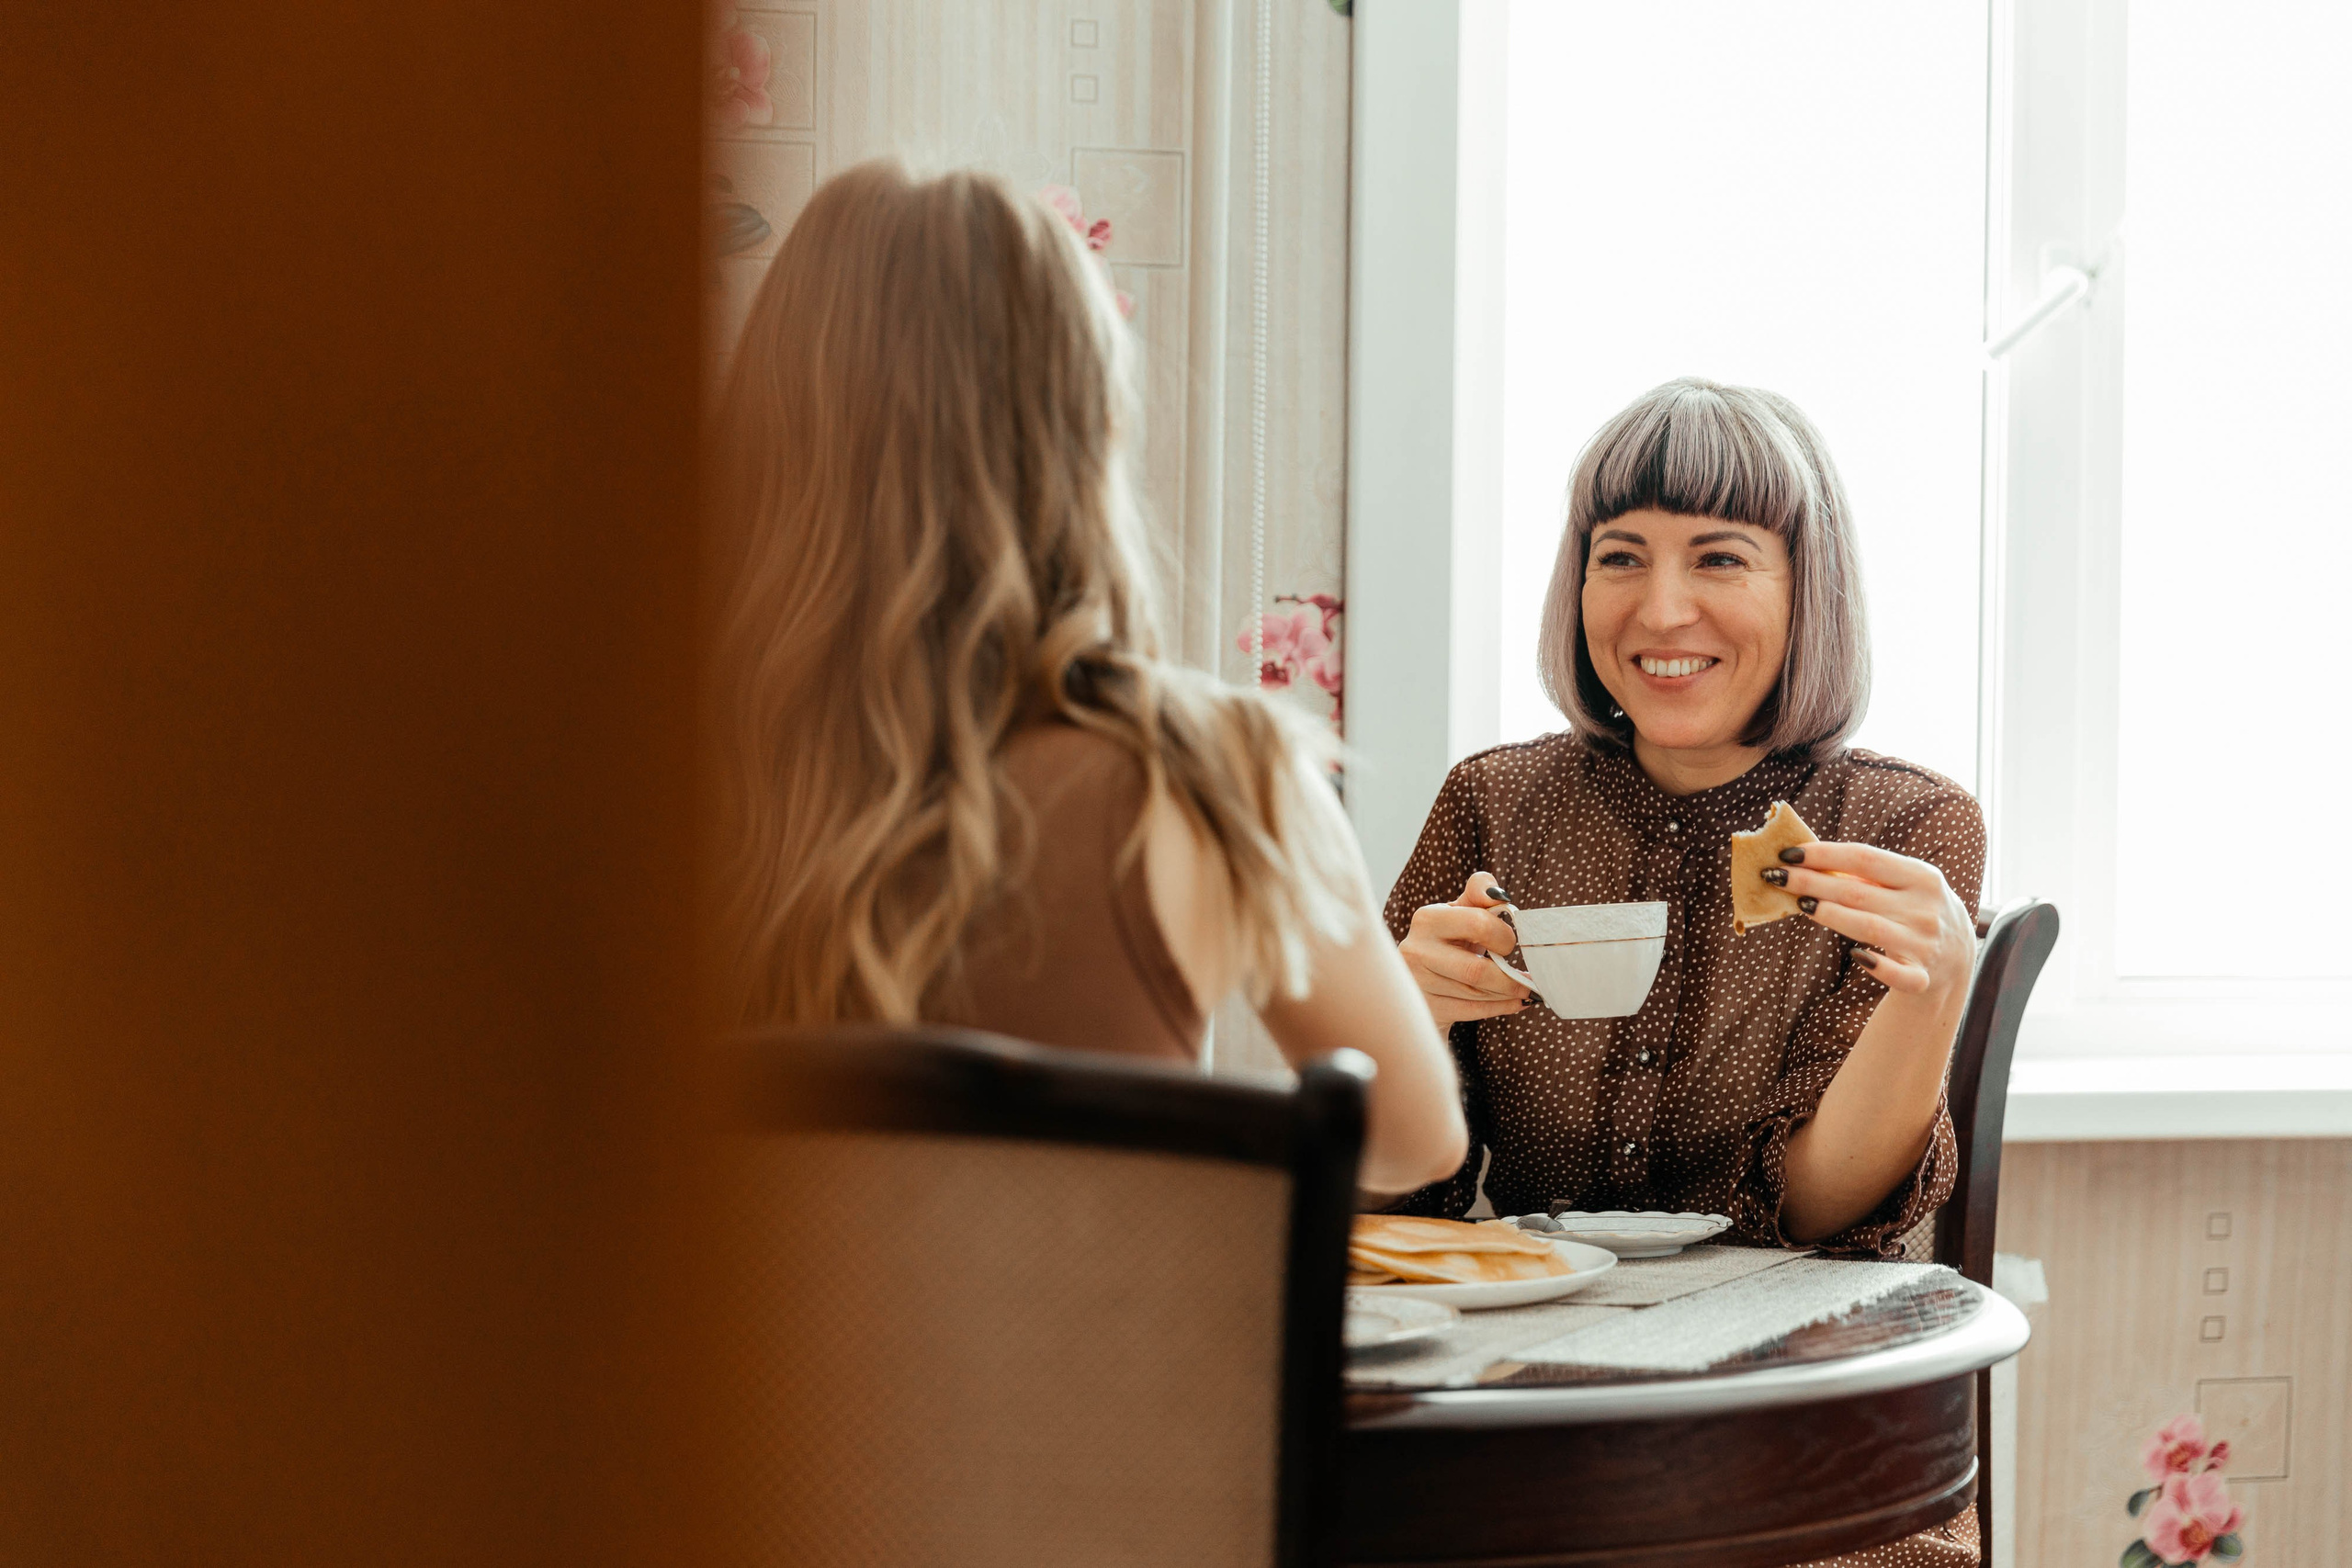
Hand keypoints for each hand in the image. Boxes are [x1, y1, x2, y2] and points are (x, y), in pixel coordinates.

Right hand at [1398, 873, 1530, 1024]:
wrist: (1421, 981)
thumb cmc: (1449, 941)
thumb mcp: (1460, 912)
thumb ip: (1479, 893)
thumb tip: (1499, 895)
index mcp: (1427, 919)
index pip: (1478, 924)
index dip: (1504, 936)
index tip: (1509, 943)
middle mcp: (1416, 950)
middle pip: (1476, 970)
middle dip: (1509, 977)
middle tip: (1525, 977)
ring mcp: (1418, 983)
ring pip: (1476, 993)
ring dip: (1508, 994)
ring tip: (1523, 990)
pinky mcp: (1427, 1008)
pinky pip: (1472, 1011)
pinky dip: (1500, 1007)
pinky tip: (1515, 1002)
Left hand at [1768, 842, 1974, 1001]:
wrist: (1957, 958)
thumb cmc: (1916, 910)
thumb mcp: (1905, 884)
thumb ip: (1866, 872)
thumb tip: (1807, 858)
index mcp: (1922, 876)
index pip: (1864, 858)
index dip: (1823, 854)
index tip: (1786, 853)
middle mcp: (1926, 908)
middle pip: (1856, 892)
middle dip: (1811, 882)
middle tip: (1775, 877)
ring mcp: (1924, 944)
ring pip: (1868, 927)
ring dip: (1830, 915)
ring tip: (1799, 905)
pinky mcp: (1921, 977)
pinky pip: (1895, 974)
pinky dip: (1875, 966)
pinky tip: (1855, 955)